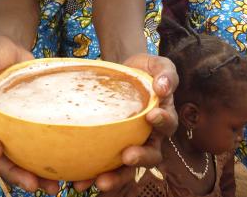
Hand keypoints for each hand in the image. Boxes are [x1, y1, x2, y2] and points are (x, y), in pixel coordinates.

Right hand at [0, 35, 60, 194]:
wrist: (12, 49)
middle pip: (0, 157)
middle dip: (14, 173)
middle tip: (32, 185)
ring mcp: (10, 130)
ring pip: (18, 158)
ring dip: (33, 176)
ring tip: (53, 189)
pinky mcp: (27, 127)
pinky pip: (34, 147)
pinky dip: (45, 161)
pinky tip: (64, 173)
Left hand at [77, 53, 177, 193]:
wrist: (122, 71)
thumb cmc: (144, 70)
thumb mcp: (159, 64)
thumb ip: (166, 73)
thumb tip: (163, 87)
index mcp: (163, 116)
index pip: (167, 123)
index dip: (162, 122)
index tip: (151, 116)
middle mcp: (150, 135)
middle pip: (151, 154)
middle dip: (140, 158)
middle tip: (128, 156)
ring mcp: (131, 143)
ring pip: (128, 168)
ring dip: (116, 177)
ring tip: (100, 182)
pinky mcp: (111, 146)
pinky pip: (106, 165)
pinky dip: (93, 175)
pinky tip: (79, 182)